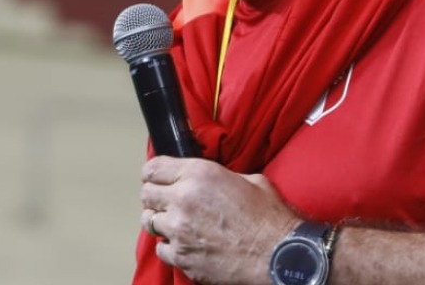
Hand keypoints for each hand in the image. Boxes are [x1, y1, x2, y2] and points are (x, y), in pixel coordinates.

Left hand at [140, 157, 296, 284]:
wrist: (278, 255)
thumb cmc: (269, 219)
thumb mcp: (249, 180)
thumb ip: (220, 176)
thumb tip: (210, 181)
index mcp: (199, 175)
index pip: (154, 168)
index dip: (154, 173)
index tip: (156, 178)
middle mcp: (183, 199)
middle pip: (146, 194)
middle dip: (155, 197)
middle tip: (166, 202)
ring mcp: (179, 230)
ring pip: (149, 222)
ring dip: (160, 221)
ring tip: (175, 223)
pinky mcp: (182, 257)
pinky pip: (161, 249)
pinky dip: (170, 247)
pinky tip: (185, 244)